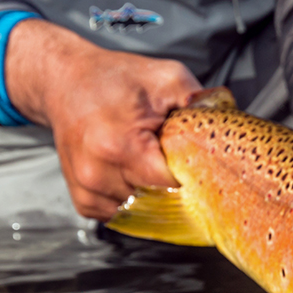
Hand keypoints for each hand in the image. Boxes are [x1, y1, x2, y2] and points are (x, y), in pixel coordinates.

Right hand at [5, 19, 201, 220]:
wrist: (63, 81)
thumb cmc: (114, 79)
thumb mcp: (167, 77)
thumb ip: (201, 102)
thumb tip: (228, 127)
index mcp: (120, 146)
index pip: (174, 186)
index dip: (194, 177)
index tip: (201, 165)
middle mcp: (98, 174)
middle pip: (161, 203)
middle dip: (177, 185)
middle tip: (176, 158)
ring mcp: (88, 191)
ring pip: (145, 213)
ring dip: (156, 194)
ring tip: (149, 160)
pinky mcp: (84, 202)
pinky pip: (125, 216)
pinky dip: (137, 200)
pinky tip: (134, 173)